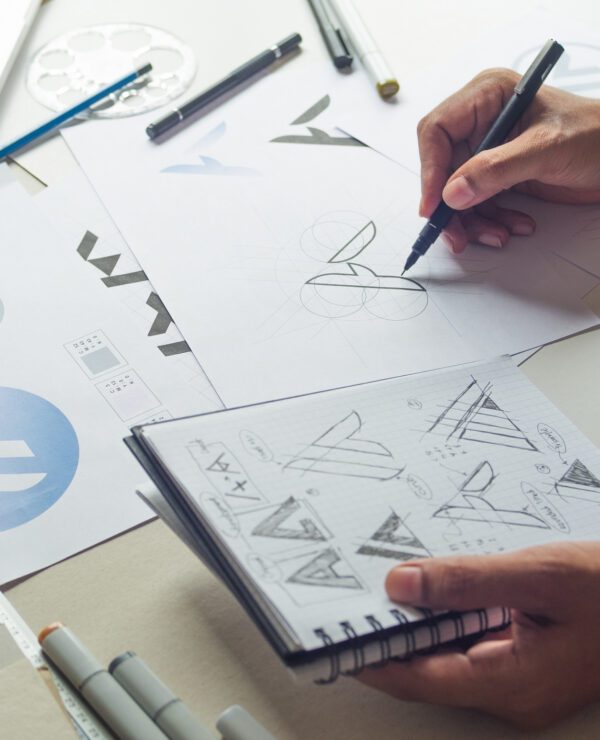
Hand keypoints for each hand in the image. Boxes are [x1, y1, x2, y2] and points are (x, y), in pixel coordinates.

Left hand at [359, 542, 599, 728]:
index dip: (375, 659)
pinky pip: (467, 649)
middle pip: (429, 673)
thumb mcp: (537, 575)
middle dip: (387, 640)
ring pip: (446, 661)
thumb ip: (467, 581)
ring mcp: (517, 683)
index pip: (422, 678)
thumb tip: (401, 584)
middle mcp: (510, 694)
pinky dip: (441, 625)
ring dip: (413, 630)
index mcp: (513, 682)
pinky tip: (428, 595)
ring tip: (377, 592)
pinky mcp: (522, 665)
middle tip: (348, 603)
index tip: (334, 637)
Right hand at [418, 68, 599, 252]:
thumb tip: (452, 193)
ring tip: (498, 234)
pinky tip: (513, 226)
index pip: (436, 132)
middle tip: (458, 235)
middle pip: (442, 170)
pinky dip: (490, 221)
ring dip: (473, 220)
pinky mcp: (498, 175)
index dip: (430, 170)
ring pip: (457, 194)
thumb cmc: (596, 136)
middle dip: (451, 206)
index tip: (434, 206)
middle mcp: (481, 122)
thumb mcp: (546, 149)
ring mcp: (488, 151)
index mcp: (486, 97)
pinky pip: (477, 204)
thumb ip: (497, 169)